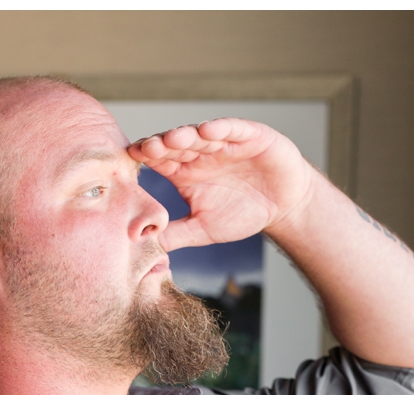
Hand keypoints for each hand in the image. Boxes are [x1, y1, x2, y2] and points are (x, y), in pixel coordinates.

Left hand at [128, 118, 315, 249]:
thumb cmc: (243, 214)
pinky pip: (232, 128)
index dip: (146, 159)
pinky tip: (209, 130)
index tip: (130, 162)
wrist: (283, 205)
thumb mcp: (204, 229)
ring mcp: (223, 142)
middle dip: (162, 145)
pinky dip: (221, 128)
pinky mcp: (249, 136)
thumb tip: (144, 247)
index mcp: (184, 171)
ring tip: (173, 138)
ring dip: (186, 135)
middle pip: (176, 144)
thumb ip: (176, 234)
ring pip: (200, 135)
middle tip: (147, 149)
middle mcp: (200, 153)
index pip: (159, 161)